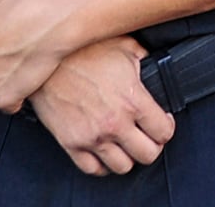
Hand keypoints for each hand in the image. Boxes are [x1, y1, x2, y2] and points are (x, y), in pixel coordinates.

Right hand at [24, 39, 174, 178]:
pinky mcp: (71, 143)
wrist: (47, 60)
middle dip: (152, 146)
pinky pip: (93, 169)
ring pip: (122, 167)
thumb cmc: (84, 50)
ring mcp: (92, 136)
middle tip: (148, 137)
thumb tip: (153, 64)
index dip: (167, 128)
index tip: (163, 122)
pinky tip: (105, 151)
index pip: (164, 132)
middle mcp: (114, 123)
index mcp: (133, 100)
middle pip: (148, 155)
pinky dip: (102, 164)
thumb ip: (144, 60)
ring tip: (126, 144)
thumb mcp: (125, 46)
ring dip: (128, 157)